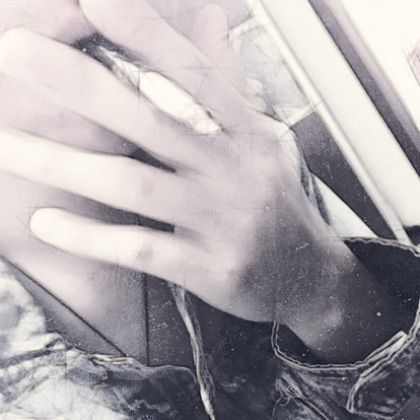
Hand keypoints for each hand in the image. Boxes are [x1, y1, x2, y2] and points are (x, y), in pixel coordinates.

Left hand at [0, 0, 350, 322]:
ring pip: (133, 184)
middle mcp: (234, 170)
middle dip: (78, 83)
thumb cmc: (278, 205)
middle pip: (150, 119)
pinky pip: (140, 247)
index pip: (194, 75)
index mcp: (249, 134)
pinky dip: (91, 236)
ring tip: (5, 147)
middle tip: (17, 54)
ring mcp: (222, 221)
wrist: (309, 274)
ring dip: (62, 163)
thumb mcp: (265, 143)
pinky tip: (47, 222)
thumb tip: (210, 30)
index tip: (93, 3)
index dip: (145, 36)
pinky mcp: (209, 268)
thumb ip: (229, 96)